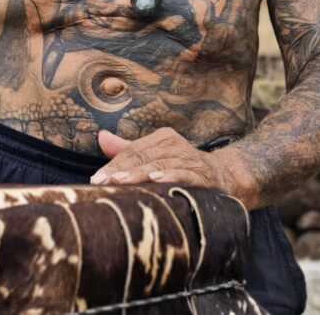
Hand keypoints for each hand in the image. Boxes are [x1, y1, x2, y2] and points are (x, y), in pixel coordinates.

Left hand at [90, 128, 256, 207]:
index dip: (113, 164)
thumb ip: (128, 149)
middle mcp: (174, 145)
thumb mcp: (154, 156)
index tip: (95, 179)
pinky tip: (157, 180)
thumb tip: (101, 136)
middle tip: (102, 181)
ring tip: (121, 181)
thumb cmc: (181, 167)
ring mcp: (189, 158)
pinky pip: (184, 174)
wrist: (224, 177)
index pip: (132, 151)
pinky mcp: (202, 174)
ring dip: (140, 174)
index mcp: (161, 139)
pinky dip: (170, 176)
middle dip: (120, 170)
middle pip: (142, 157)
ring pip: (159, 165)